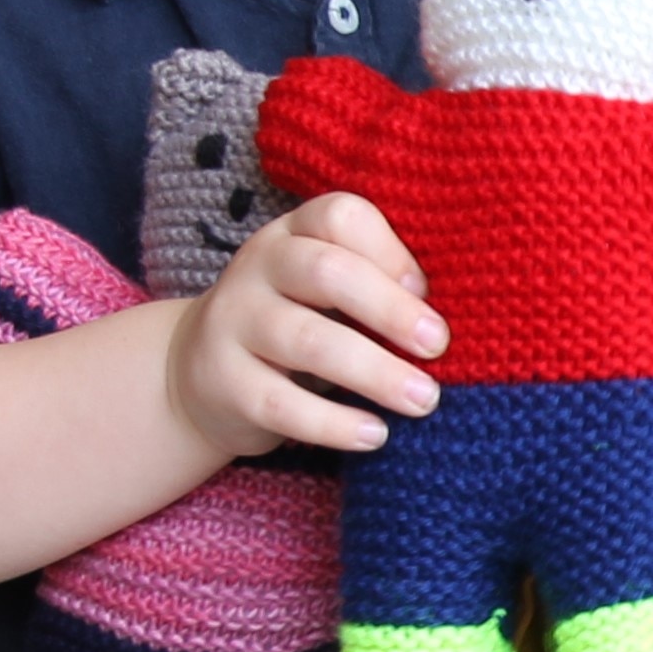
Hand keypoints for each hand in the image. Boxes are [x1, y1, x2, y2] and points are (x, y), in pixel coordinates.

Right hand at [166, 192, 444, 459]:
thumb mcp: (325, 291)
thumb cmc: (295, 324)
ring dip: (375, 373)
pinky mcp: (224, 383)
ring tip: (424, 400)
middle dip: (391, 310)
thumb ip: (376, 285)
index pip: (339, 217)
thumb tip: (453, 315)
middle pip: (326, 273)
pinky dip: (333, 423)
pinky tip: (375, 435)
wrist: (199, 374)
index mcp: (293, 234)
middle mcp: (258, 267)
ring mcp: (234, 323)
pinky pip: (281, 404)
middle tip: (439, 347)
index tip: (428, 292)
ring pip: (307, 341)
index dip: (390, 250)